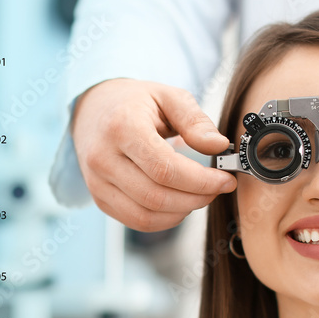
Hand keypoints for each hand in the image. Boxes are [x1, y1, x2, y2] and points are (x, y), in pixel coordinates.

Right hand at [70, 78, 235, 231]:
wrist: (93, 108)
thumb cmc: (134, 102)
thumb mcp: (168, 96)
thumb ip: (195, 120)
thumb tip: (218, 146)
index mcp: (121, 127)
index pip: (164, 169)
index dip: (201, 181)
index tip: (225, 180)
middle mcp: (103, 158)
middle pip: (156, 196)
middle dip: (196, 198)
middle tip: (217, 188)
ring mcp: (97, 181)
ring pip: (145, 215)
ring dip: (181, 212)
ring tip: (199, 195)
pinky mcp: (99, 197)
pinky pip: (135, 220)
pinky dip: (164, 219)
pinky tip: (179, 204)